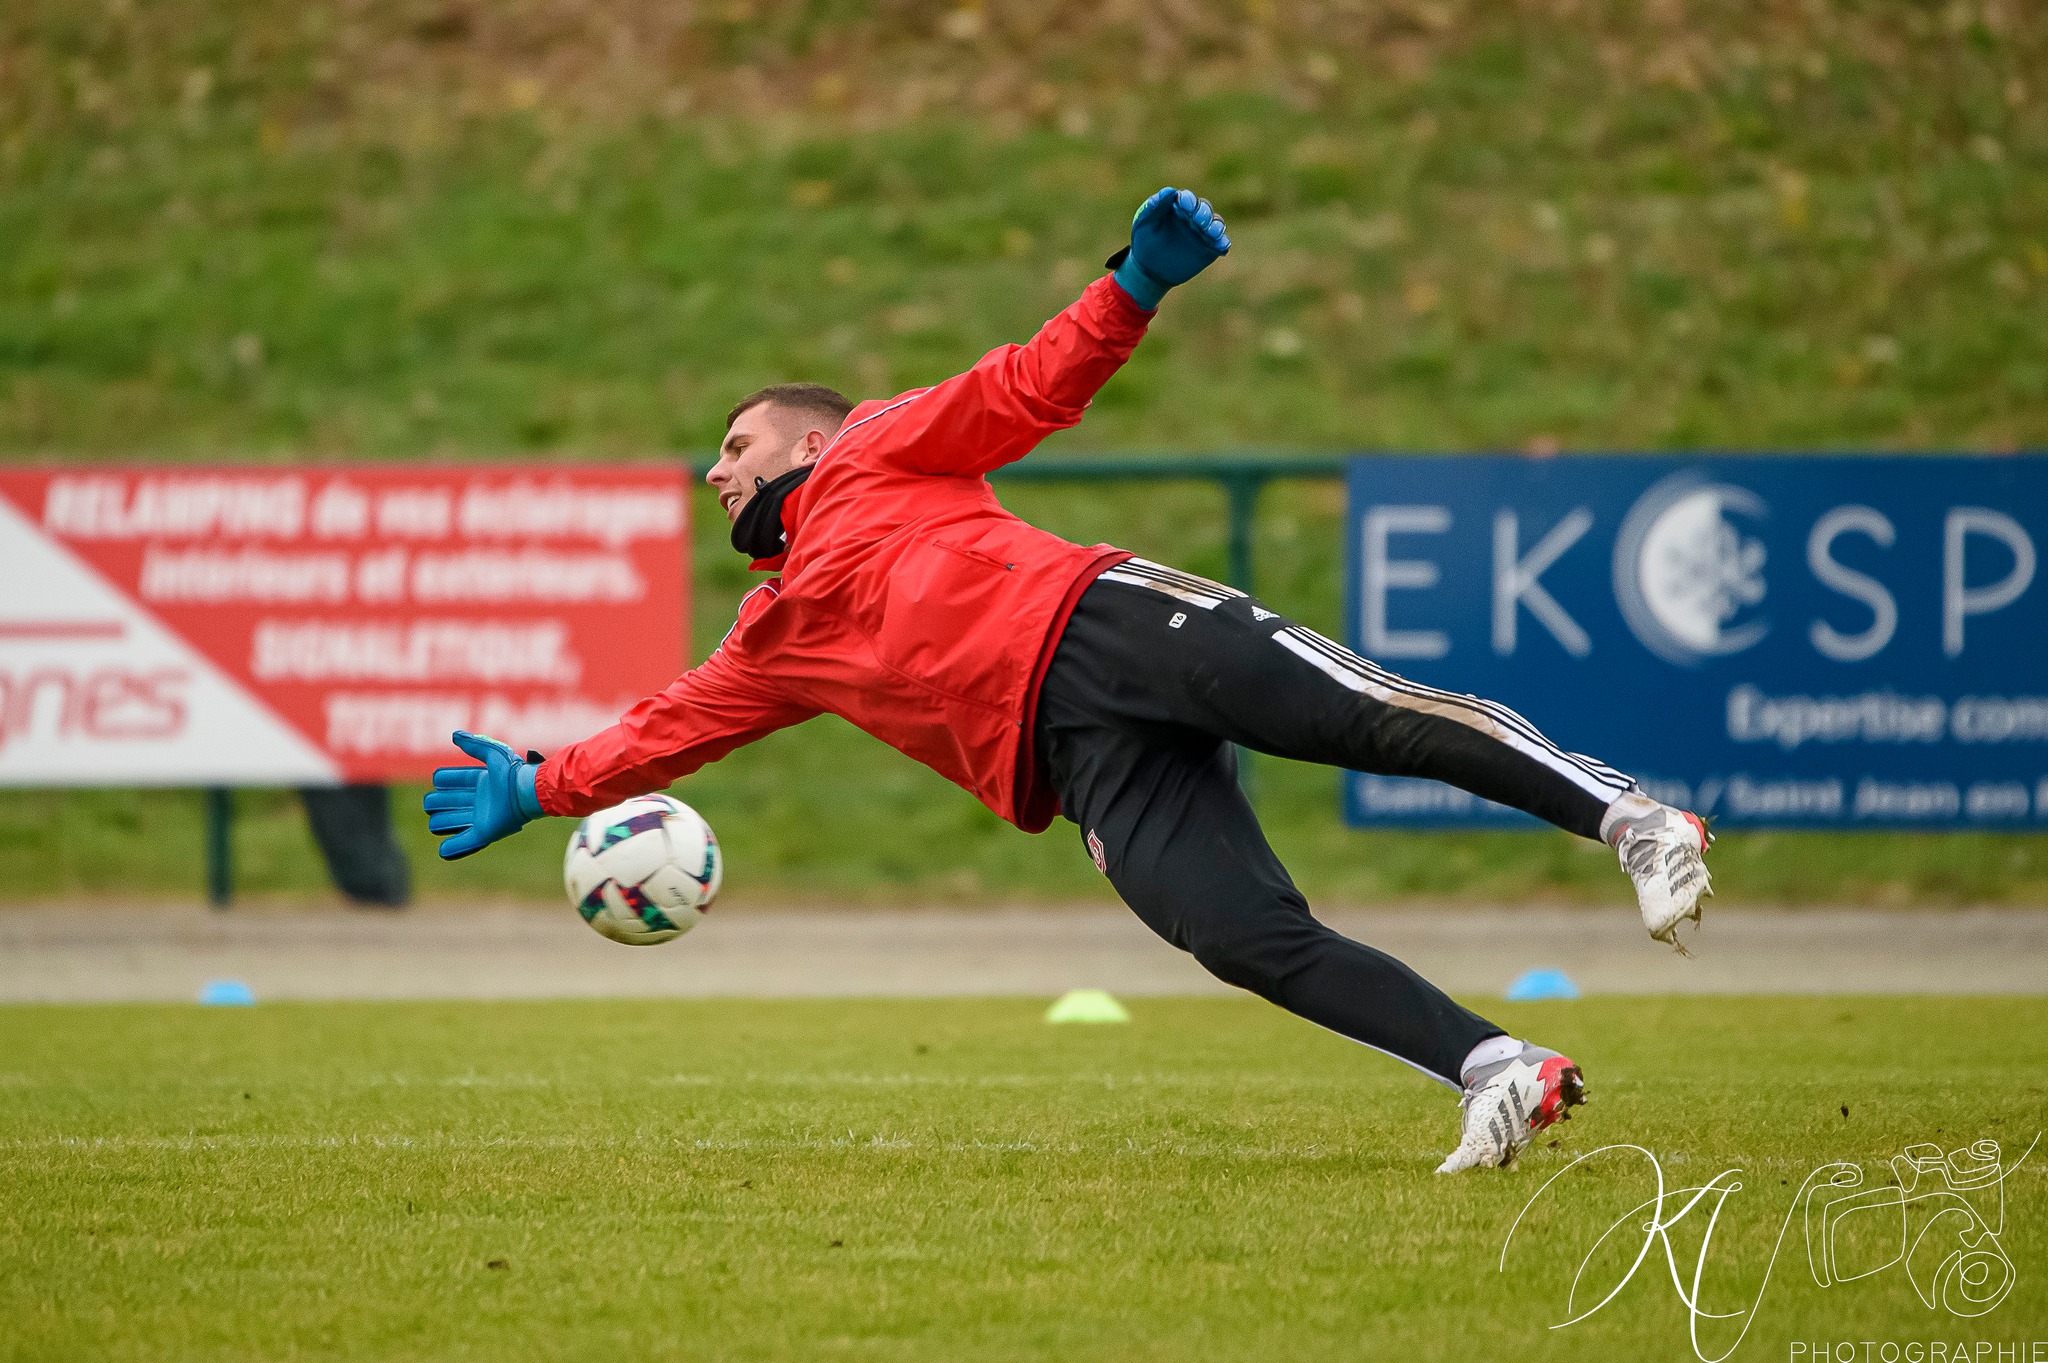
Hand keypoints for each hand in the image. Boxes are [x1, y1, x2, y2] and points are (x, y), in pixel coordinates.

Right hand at [422, 730, 544, 859]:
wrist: (527, 792)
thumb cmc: (512, 771)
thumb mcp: (492, 753)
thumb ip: (474, 744)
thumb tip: (455, 735)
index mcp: (480, 781)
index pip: (452, 780)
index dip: (443, 779)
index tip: (439, 778)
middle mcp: (478, 800)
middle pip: (447, 802)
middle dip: (435, 801)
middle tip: (433, 802)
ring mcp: (480, 817)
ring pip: (450, 821)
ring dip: (439, 823)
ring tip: (435, 823)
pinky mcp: (484, 832)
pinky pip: (465, 842)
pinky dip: (453, 848)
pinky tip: (443, 850)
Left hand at [1111, 187, 1230, 308]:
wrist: (1149, 270)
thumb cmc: (1145, 241)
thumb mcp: (1144, 223)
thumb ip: (1154, 207)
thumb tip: (1170, 191)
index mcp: (1178, 207)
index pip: (1187, 199)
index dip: (1188, 200)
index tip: (1184, 203)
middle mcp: (1194, 217)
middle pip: (1205, 209)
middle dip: (1203, 213)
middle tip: (1198, 220)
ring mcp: (1203, 233)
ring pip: (1216, 224)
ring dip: (1216, 226)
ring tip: (1212, 232)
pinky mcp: (1210, 249)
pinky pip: (1221, 244)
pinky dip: (1223, 243)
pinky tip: (1221, 247)